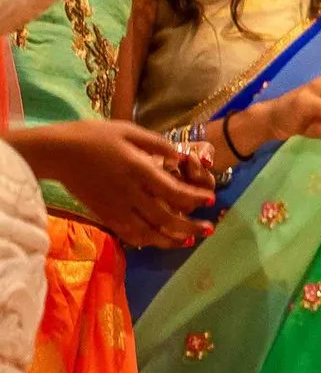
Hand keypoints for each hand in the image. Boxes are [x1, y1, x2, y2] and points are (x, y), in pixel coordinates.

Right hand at [9, 120, 214, 247]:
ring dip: (170, 239)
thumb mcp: (129, 131)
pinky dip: (146, 240)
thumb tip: (183, 155)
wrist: (57, 152)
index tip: (211, 201)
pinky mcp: (104, 214)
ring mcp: (115, 207)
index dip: (194, 199)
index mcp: (138, 170)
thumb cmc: (94, 136)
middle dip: (190, 226)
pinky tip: (158, 241)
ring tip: (189, 241)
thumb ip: (157, 144)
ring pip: (147, 231)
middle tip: (209, 229)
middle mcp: (129, 193)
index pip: (173, 191)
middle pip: (164, 217)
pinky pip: (128, 233)